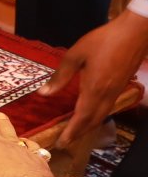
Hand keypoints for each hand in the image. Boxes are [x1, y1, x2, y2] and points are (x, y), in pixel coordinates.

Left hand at [42, 11, 147, 143]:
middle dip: (79, 134)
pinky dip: (97, 117)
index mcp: (94, 89)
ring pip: (102, 116)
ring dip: (88, 127)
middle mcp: (107, 95)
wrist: (134, 32)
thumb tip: (43, 94)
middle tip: (65, 144)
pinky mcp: (121, 87)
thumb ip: (60, 76)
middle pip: (93, 121)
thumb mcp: (75, 55)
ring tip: (75, 134)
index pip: (81, 117)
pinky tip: (90, 115)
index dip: (71, 132)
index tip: (61, 143)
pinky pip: (107, 108)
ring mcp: (116, 92)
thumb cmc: (102, 41)